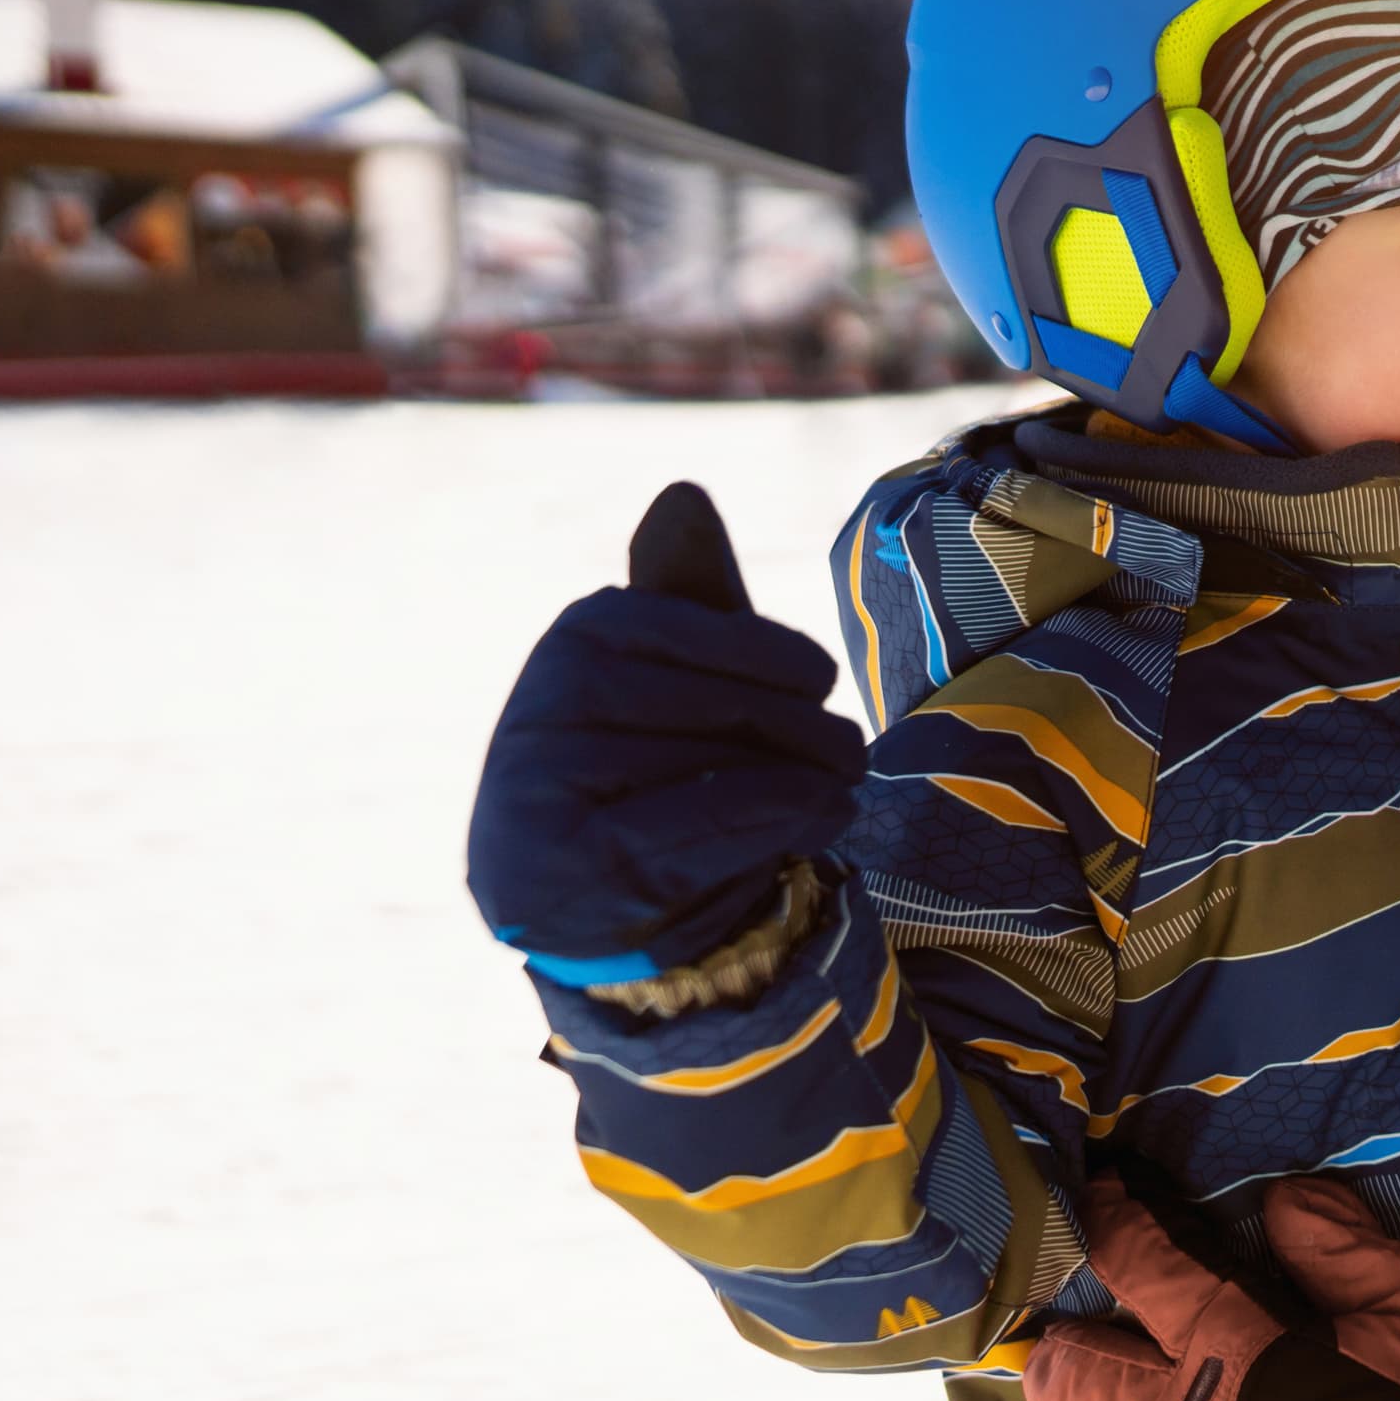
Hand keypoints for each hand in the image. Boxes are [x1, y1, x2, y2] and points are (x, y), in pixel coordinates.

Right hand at [466, 483, 866, 982]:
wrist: (581, 904)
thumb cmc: (651, 768)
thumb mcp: (678, 677)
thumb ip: (692, 597)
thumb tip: (682, 496)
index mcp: (579, 636)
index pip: (696, 626)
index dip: (769, 653)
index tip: (819, 678)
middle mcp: (547, 702)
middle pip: (721, 702)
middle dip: (802, 727)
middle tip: (852, 753)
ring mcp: (549, 784)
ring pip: (722, 765)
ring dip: (805, 778)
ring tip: (841, 786)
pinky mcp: (573, 859)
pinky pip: (703, 824)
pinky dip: (779, 818)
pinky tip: (828, 815)